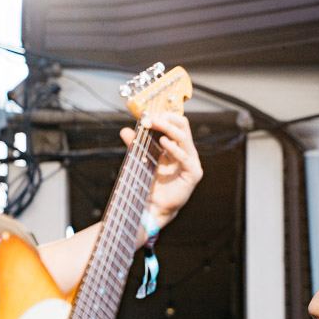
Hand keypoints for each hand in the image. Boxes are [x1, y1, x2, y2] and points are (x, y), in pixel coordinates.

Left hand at [120, 112, 203, 229]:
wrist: (153, 205)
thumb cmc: (150, 182)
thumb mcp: (141, 158)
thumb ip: (136, 145)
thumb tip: (125, 130)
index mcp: (176, 146)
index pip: (176, 124)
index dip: (163, 116)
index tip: (146, 114)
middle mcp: (186, 152)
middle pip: (182, 126)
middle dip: (166, 119)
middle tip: (150, 118)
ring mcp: (192, 162)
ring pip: (184, 138)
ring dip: (168, 128)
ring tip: (153, 124)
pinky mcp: (193, 173)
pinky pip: (185, 157)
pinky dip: (174, 149)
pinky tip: (163, 141)